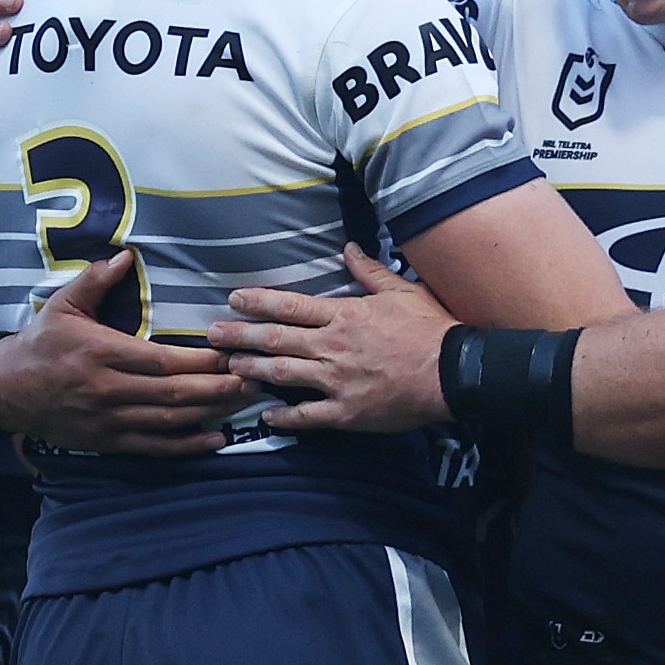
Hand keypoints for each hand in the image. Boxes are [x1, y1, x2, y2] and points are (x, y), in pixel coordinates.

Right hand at [0, 254, 253, 454]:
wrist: (7, 391)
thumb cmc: (41, 343)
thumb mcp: (62, 305)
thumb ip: (96, 281)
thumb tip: (127, 256)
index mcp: (101, 353)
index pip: (163, 361)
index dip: (202, 362)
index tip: (233, 353)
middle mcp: (108, 390)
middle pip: (175, 393)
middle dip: (220, 387)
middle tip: (255, 377)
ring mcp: (110, 420)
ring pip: (171, 420)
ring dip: (212, 412)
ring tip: (246, 400)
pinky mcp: (110, 442)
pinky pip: (155, 447)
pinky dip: (188, 445)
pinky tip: (217, 438)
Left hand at [212, 248, 454, 434]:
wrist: (452, 373)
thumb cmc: (430, 330)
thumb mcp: (401, 291)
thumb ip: (369, 272)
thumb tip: (349, 248)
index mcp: (343, 315)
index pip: (290, 306)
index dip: (258, 302)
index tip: (234, 299)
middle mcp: (331, 346)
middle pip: (275, 340)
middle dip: (239, 337)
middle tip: (211, 336)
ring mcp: (336, 381)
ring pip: (282, 375)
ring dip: (252, 371)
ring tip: (229, 369)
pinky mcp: (346, 412)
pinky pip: (307, 415)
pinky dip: (284, 416)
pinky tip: (267, 416)